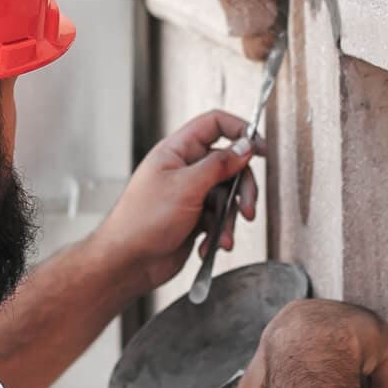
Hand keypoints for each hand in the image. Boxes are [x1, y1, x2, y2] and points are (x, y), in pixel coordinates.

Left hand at [92, 110, 260, 296]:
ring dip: (230, 219)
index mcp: (177, 151)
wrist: (128, 262)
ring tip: (224, 237)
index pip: (214, 125)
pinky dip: (219, 233)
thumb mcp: (187, 187)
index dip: (240, 131)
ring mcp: (190, 194)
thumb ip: (219, 164)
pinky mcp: (194, 218)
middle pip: (229, 165)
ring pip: (227, 196)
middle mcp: (184, 170)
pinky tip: (210, 246)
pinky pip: (219, 219)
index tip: (260, 148)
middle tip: (248, 209)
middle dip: (242, 188)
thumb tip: (244, 146)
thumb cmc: (142, 221)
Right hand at [233, 300, 387, 387]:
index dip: (306, 377)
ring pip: (361, 362)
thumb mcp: (251, 385)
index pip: (303, 346)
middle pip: (336, 352)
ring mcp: (356, 321)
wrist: (307, 353)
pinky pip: (382, 371)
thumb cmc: (278, 366)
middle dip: (336, 383)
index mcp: (294, 317)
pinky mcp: (379, 335)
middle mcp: (326, 312)